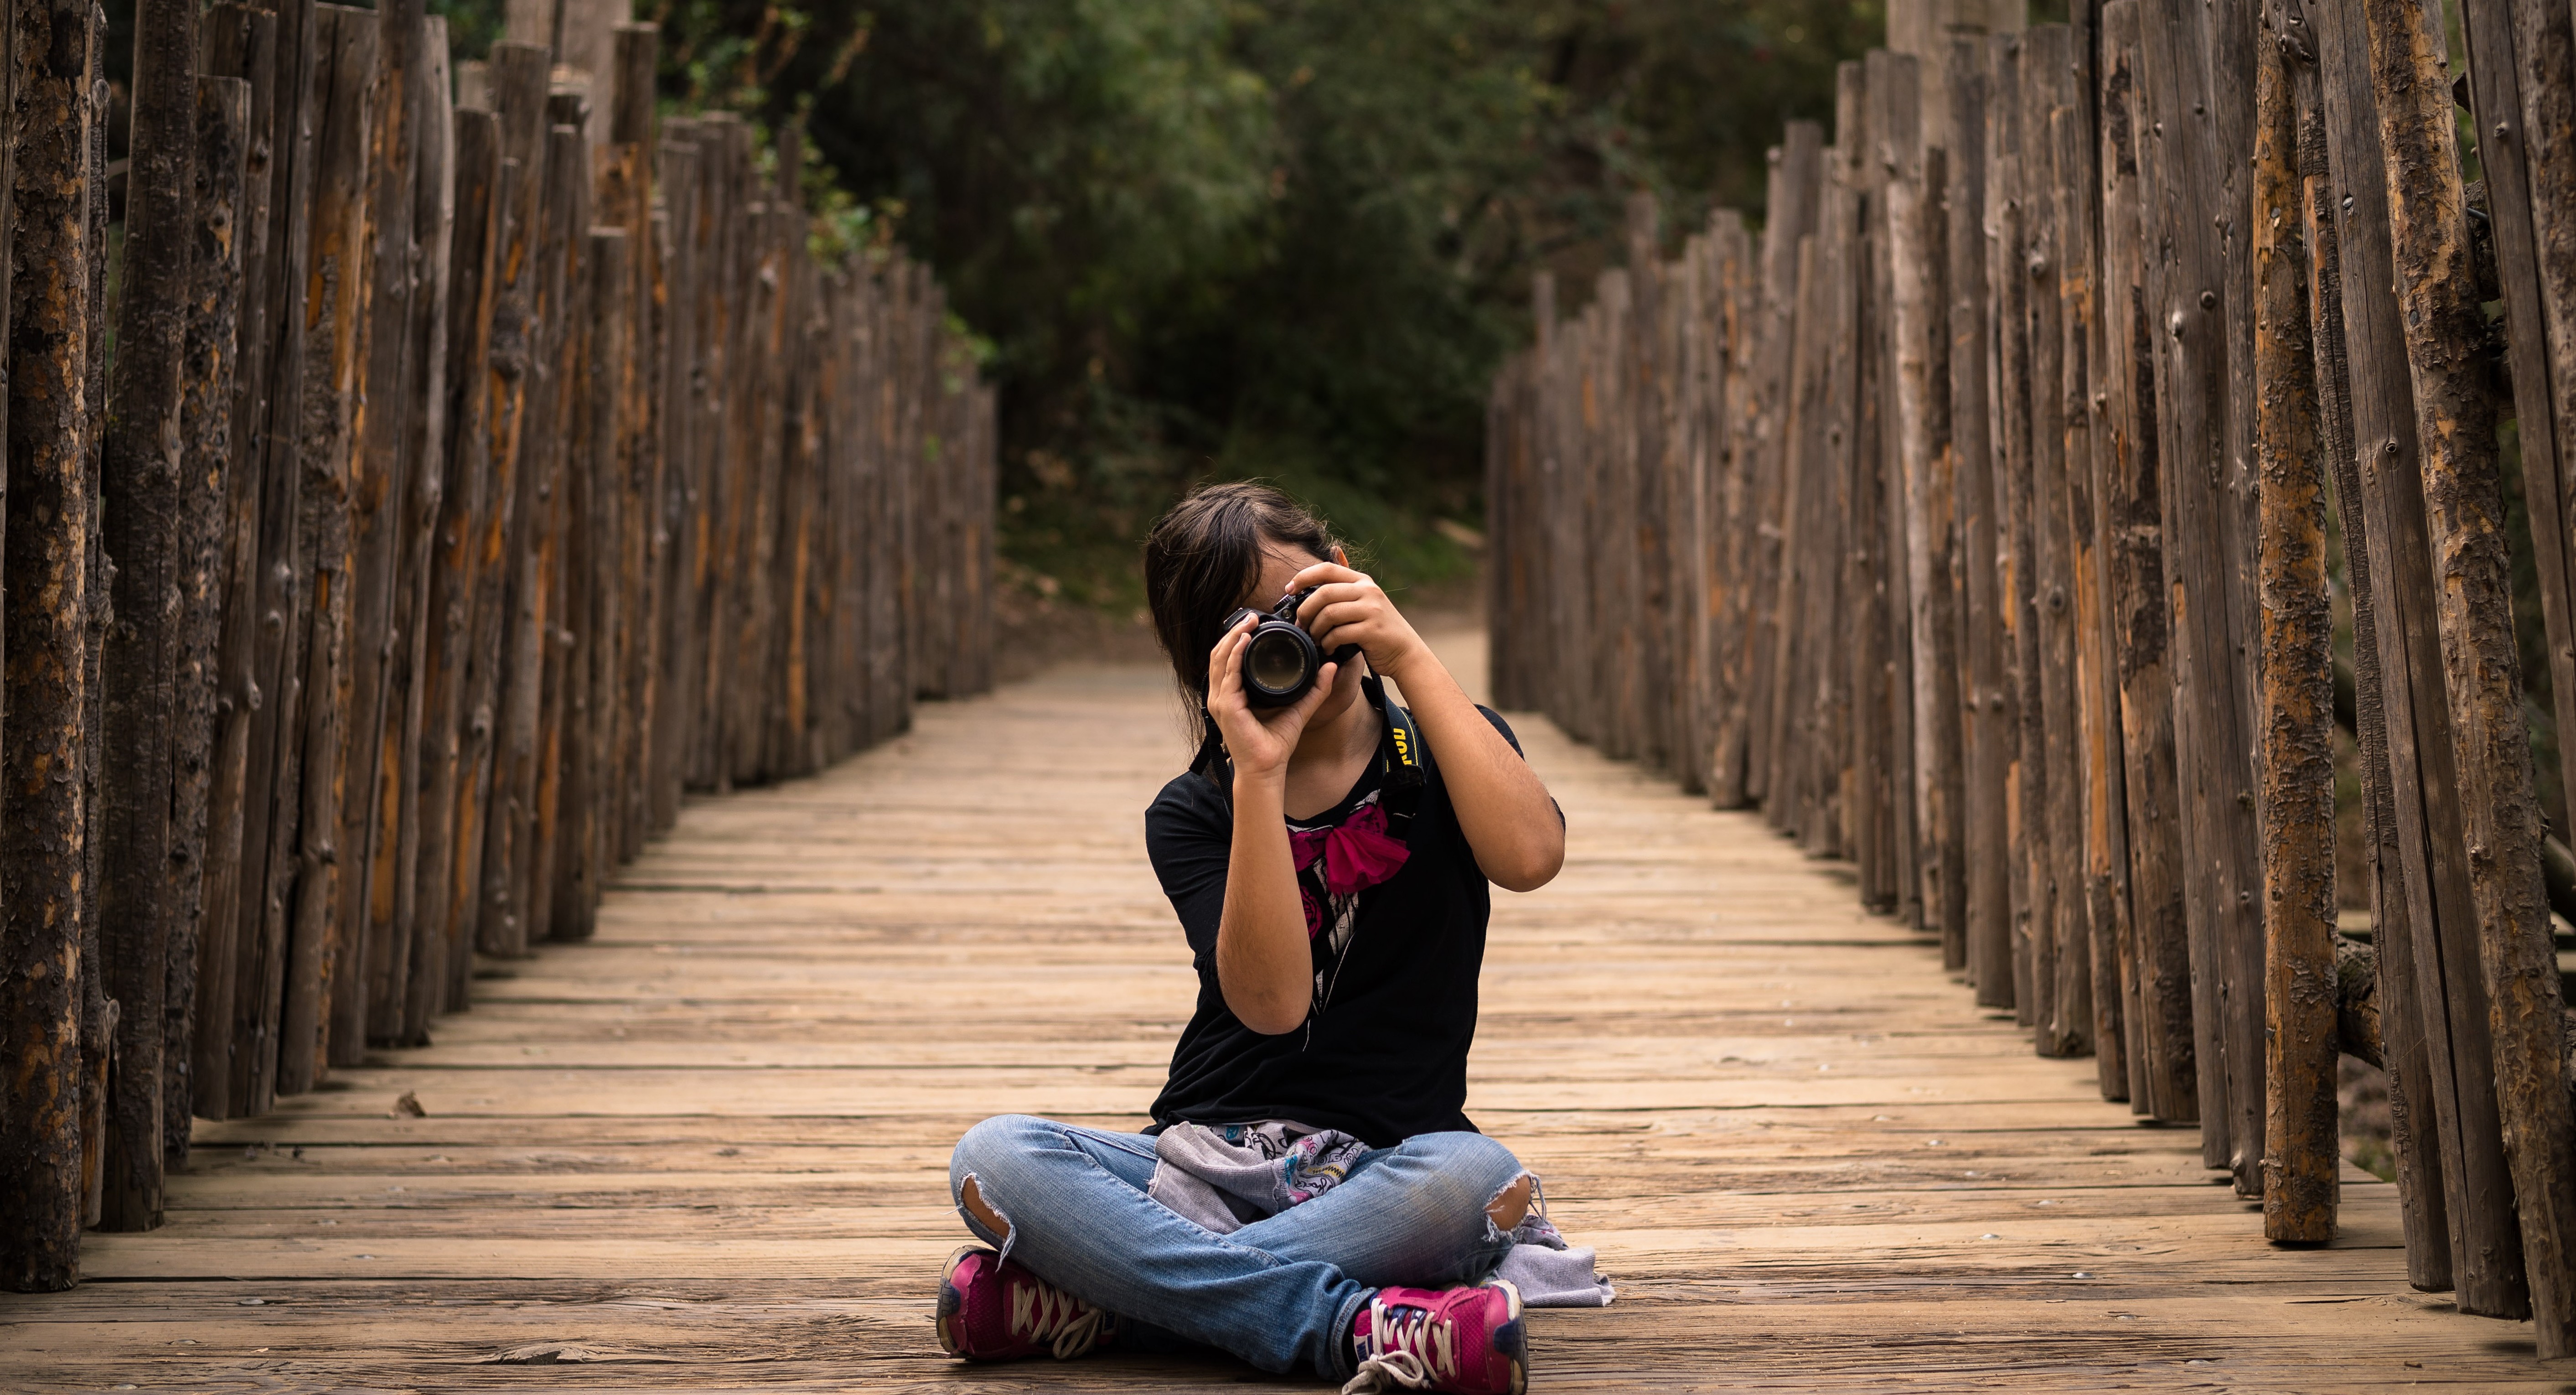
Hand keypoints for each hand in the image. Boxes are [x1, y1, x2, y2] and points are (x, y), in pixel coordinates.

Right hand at [1207, 611, 1340, 781]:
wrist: (1267, 768)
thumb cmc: (1276, 743)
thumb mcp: (1300, 707)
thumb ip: (1315, 688)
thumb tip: (1331, 667)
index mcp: (1234, 693)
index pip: (1230, 658)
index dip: (1239, 637)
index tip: (1257, 622)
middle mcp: (1223, 694)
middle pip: (1221, 653)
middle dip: (1235, 631)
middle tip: (1252, 615)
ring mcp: (1220, 700)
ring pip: (1220, 658)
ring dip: (1233, 637)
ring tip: (1248, 621)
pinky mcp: (1225, 706)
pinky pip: (1227, 673)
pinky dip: (1234, 654)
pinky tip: (1244, 640)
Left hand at [1286, 561, 1429, 683]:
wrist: (1405, 651)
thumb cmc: (1377, 628)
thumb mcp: (1365, 599)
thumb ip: (1345, 585)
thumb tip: (1329, 555)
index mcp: (1362, 581)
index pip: (1327, 569)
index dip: (1303, 577)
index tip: (1289, 589)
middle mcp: (1368, 591)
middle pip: (1324, 593)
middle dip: (1305, 610)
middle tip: (1300, 624)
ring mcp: (1371, 610)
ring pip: (1329, 614)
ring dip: (1315, 629)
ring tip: (1315, 638)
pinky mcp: (1372, 630)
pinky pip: (1338, 634)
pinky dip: (1328, 643)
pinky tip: (1328, 648)